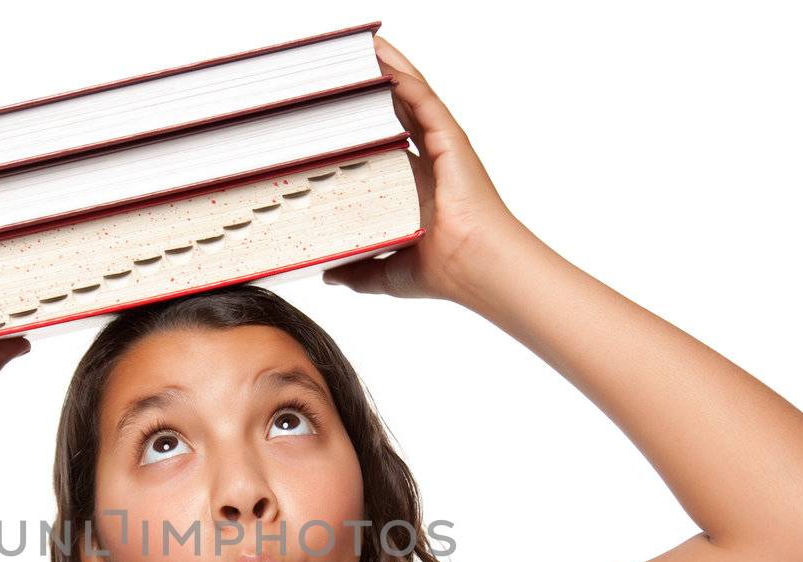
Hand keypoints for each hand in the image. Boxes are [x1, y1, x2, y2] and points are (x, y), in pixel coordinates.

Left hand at [322, 36, 519, 304]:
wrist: (474, 269)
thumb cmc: (444, 273)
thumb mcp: (384, 273)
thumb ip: (357, 270)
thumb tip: (329, 274)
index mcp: (414, 188)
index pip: (384, 145)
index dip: (362, 126)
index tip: (333, 112)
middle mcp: (428, 162)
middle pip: (395, 112)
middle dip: (372, 88)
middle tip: (342, 68)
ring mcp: (441, 147)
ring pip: (409, 97)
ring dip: (386, 69)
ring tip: (360, 47)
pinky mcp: (450, 138)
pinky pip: (422, 98)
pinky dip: (402, 74)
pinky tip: (382, 57)